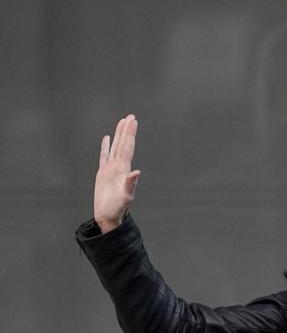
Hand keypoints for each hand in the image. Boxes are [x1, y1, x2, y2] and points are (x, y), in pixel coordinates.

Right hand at [94, 115, 141, 232]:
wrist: (109, 216)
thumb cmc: (117, 209)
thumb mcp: (125, 197)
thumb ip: (130, 184)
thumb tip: (137, 172)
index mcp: (124, 169)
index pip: (127, 147)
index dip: (130, 134)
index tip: (133, 121)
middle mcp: (119, 166)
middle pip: (123, 144)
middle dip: (126, 130)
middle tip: (130, 116)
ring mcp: (111, 169)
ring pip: (115, 147)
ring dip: (118, 135)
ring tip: (121, 122)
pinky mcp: (103, 173)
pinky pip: (104, 156)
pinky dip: (105, 146)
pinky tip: (107, 138)